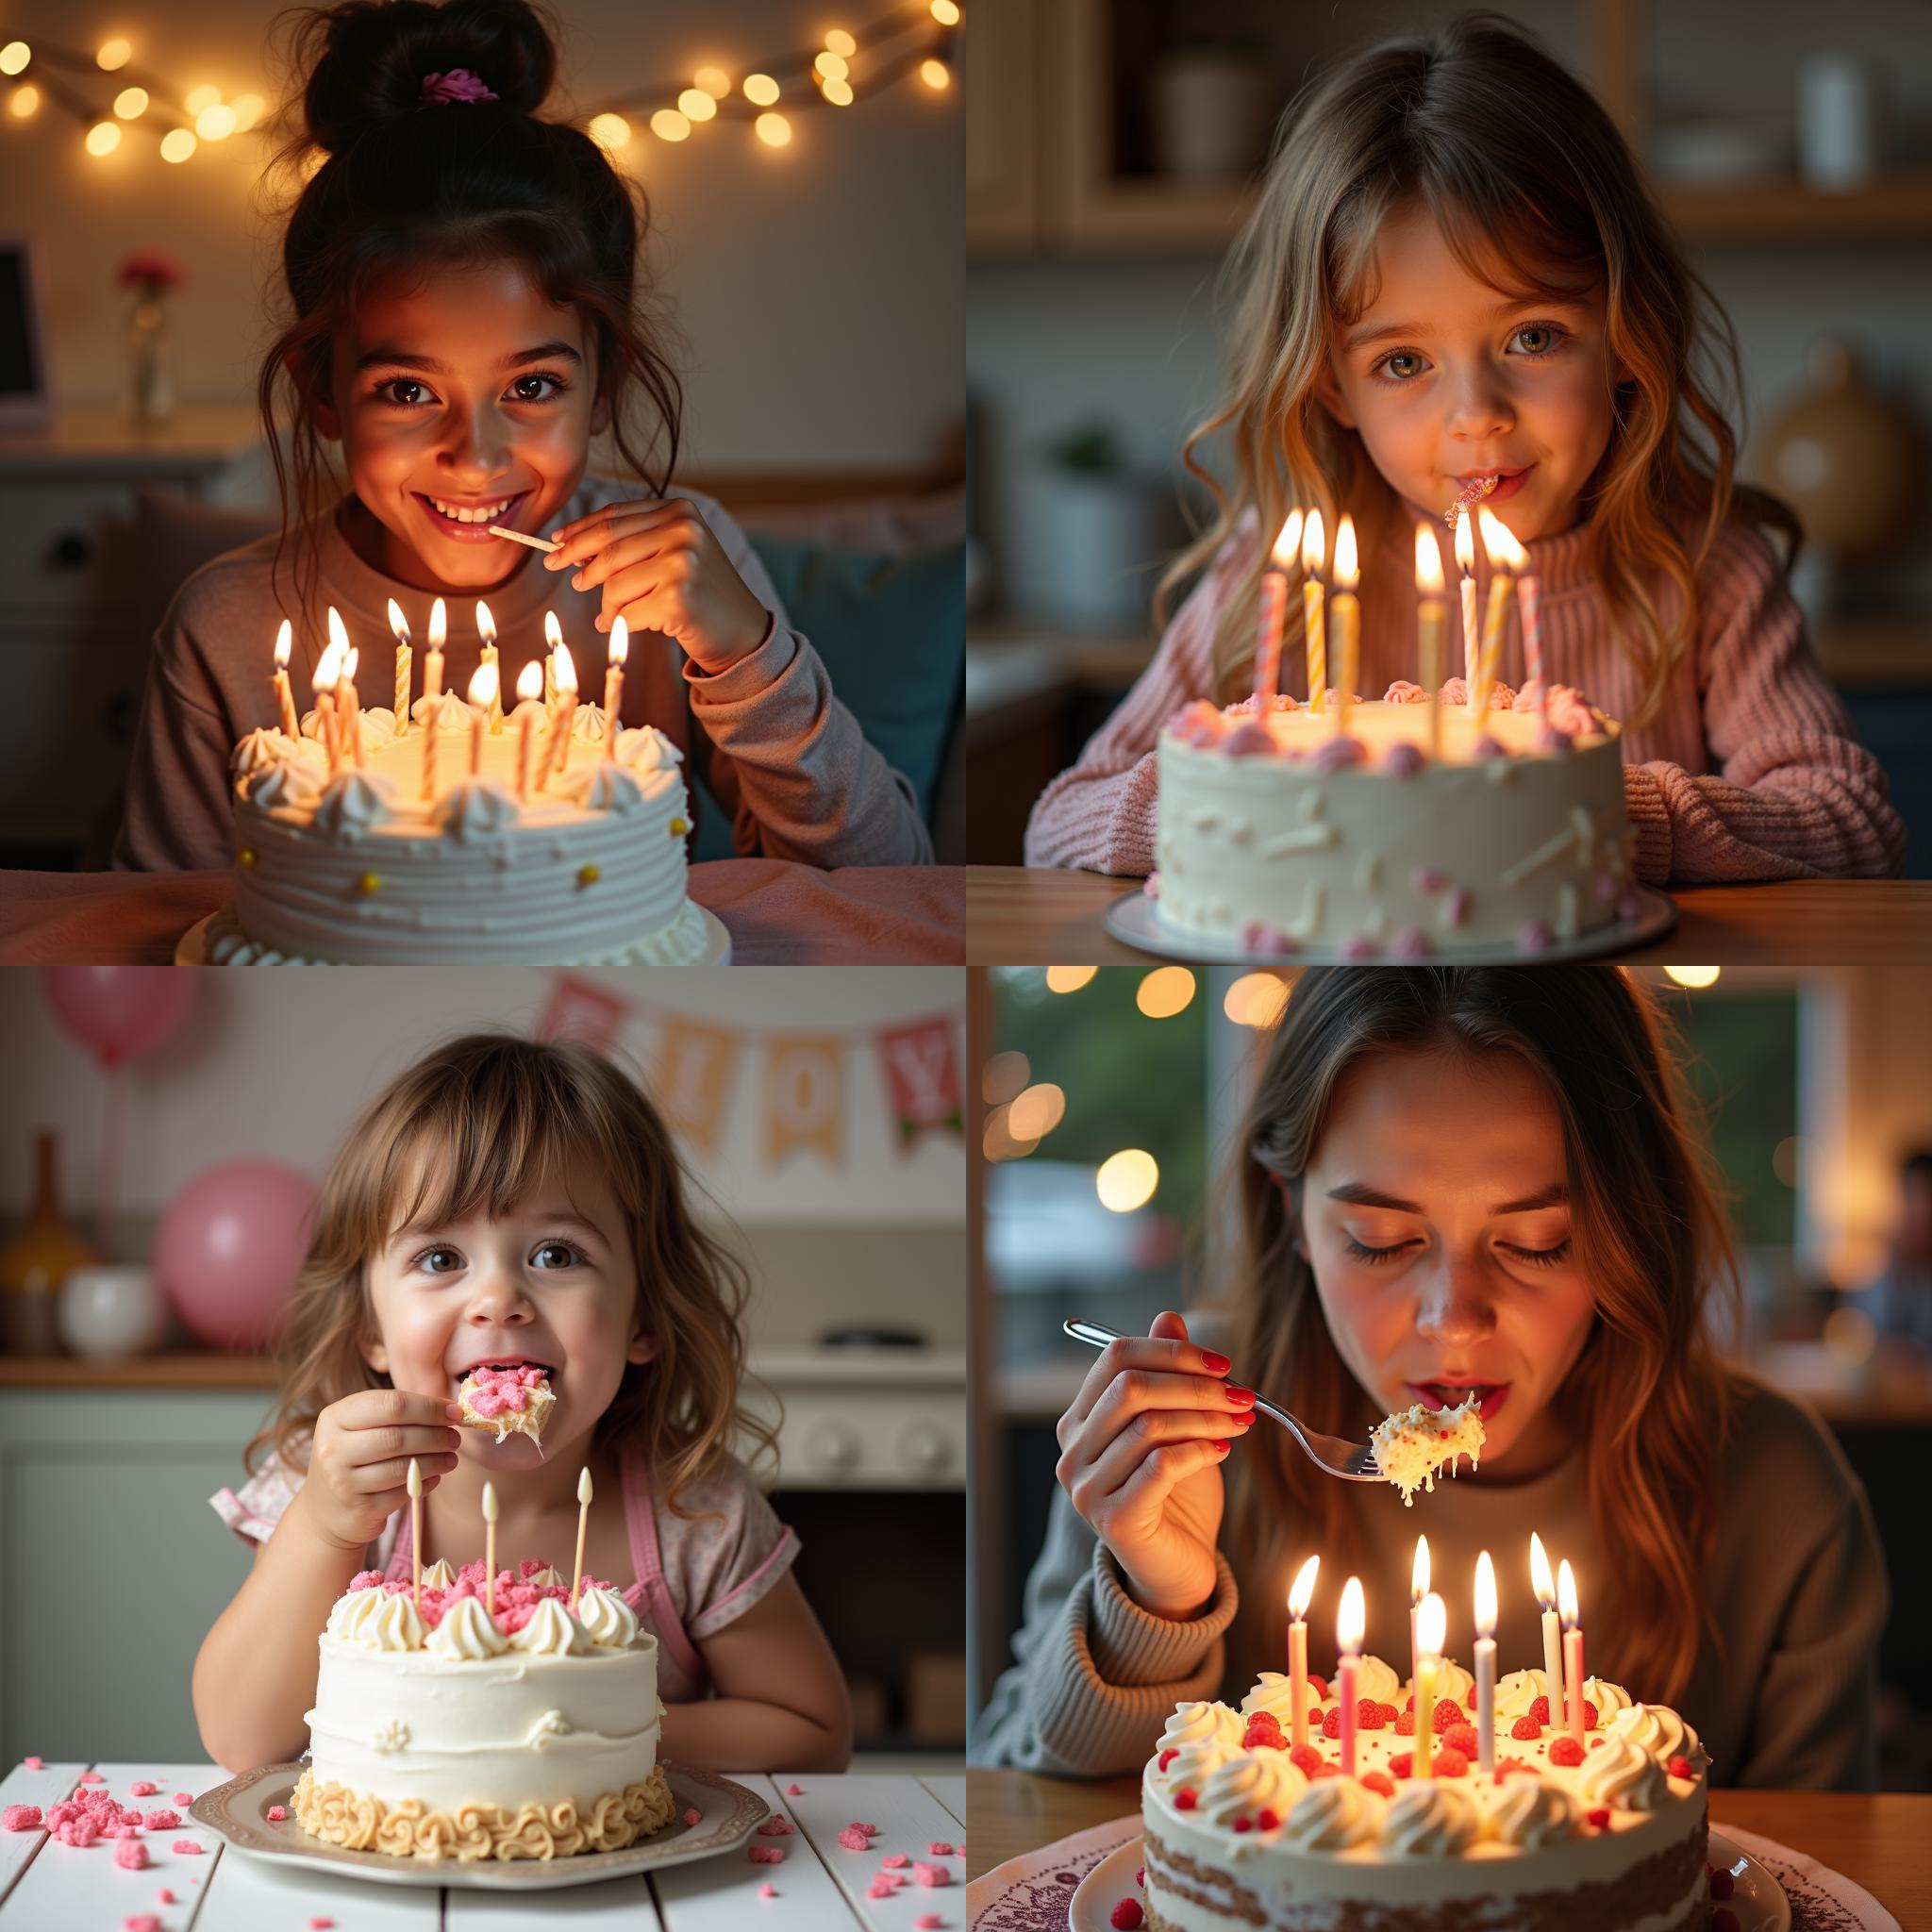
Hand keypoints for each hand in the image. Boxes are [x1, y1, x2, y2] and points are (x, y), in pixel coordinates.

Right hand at [300, 1388, 461, 1554]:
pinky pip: (403, 1493)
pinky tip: (434, 1477)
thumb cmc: (355, 1456)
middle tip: (455, 1437)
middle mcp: (333, 1448)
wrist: (325, 1510)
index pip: (391, 1404)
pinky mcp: (358, 1509)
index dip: (429, 1407)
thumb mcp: (363, 1427)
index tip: (454, 1412)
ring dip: (436, 1460)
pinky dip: (425, 1483)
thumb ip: (398, 1413)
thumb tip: (450, 1408)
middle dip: (436, 1435)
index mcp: (335, 1417)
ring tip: (451, 1457)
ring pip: (403, 1467)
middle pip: (398, 1436)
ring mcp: (342, 1482)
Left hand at [543, 499, 771, 673]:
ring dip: (607, 604)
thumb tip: (574, 550)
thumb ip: (635, 543)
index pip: (616, 516)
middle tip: (568, 576)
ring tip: (611, 615)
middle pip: (609, 546)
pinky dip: (619, 623)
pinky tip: (623, 626)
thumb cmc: (703, 595)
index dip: (581, 530)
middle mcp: (684, 529)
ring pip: (614, 583)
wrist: (744, 632)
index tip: (557, 542)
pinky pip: (627, 612)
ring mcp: (683, 562)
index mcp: (680, 510)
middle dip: (581, 563)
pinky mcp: (678, 597)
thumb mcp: (675, 553)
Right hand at [1054, 1311, 1255, 1618]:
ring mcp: (1087, 1487)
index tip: (1223, 1364)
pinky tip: (1222, 1452)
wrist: (1177, 1568)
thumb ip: (1167, 1373)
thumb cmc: (1175, 1494)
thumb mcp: (1176, 1425)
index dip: (1172, 1352)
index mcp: (1080, 1419)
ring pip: (1149, 1425)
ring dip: (1206, 1418)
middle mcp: (1072, 1451)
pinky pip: (1160, 1466)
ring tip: (1240, 1423)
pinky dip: (1199, 1451)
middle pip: (1130, 1387)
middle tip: (1240, 1394)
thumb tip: (1169, 1317)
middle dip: (1193, 1384)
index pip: (1115, 1357)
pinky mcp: (1114, 1519)